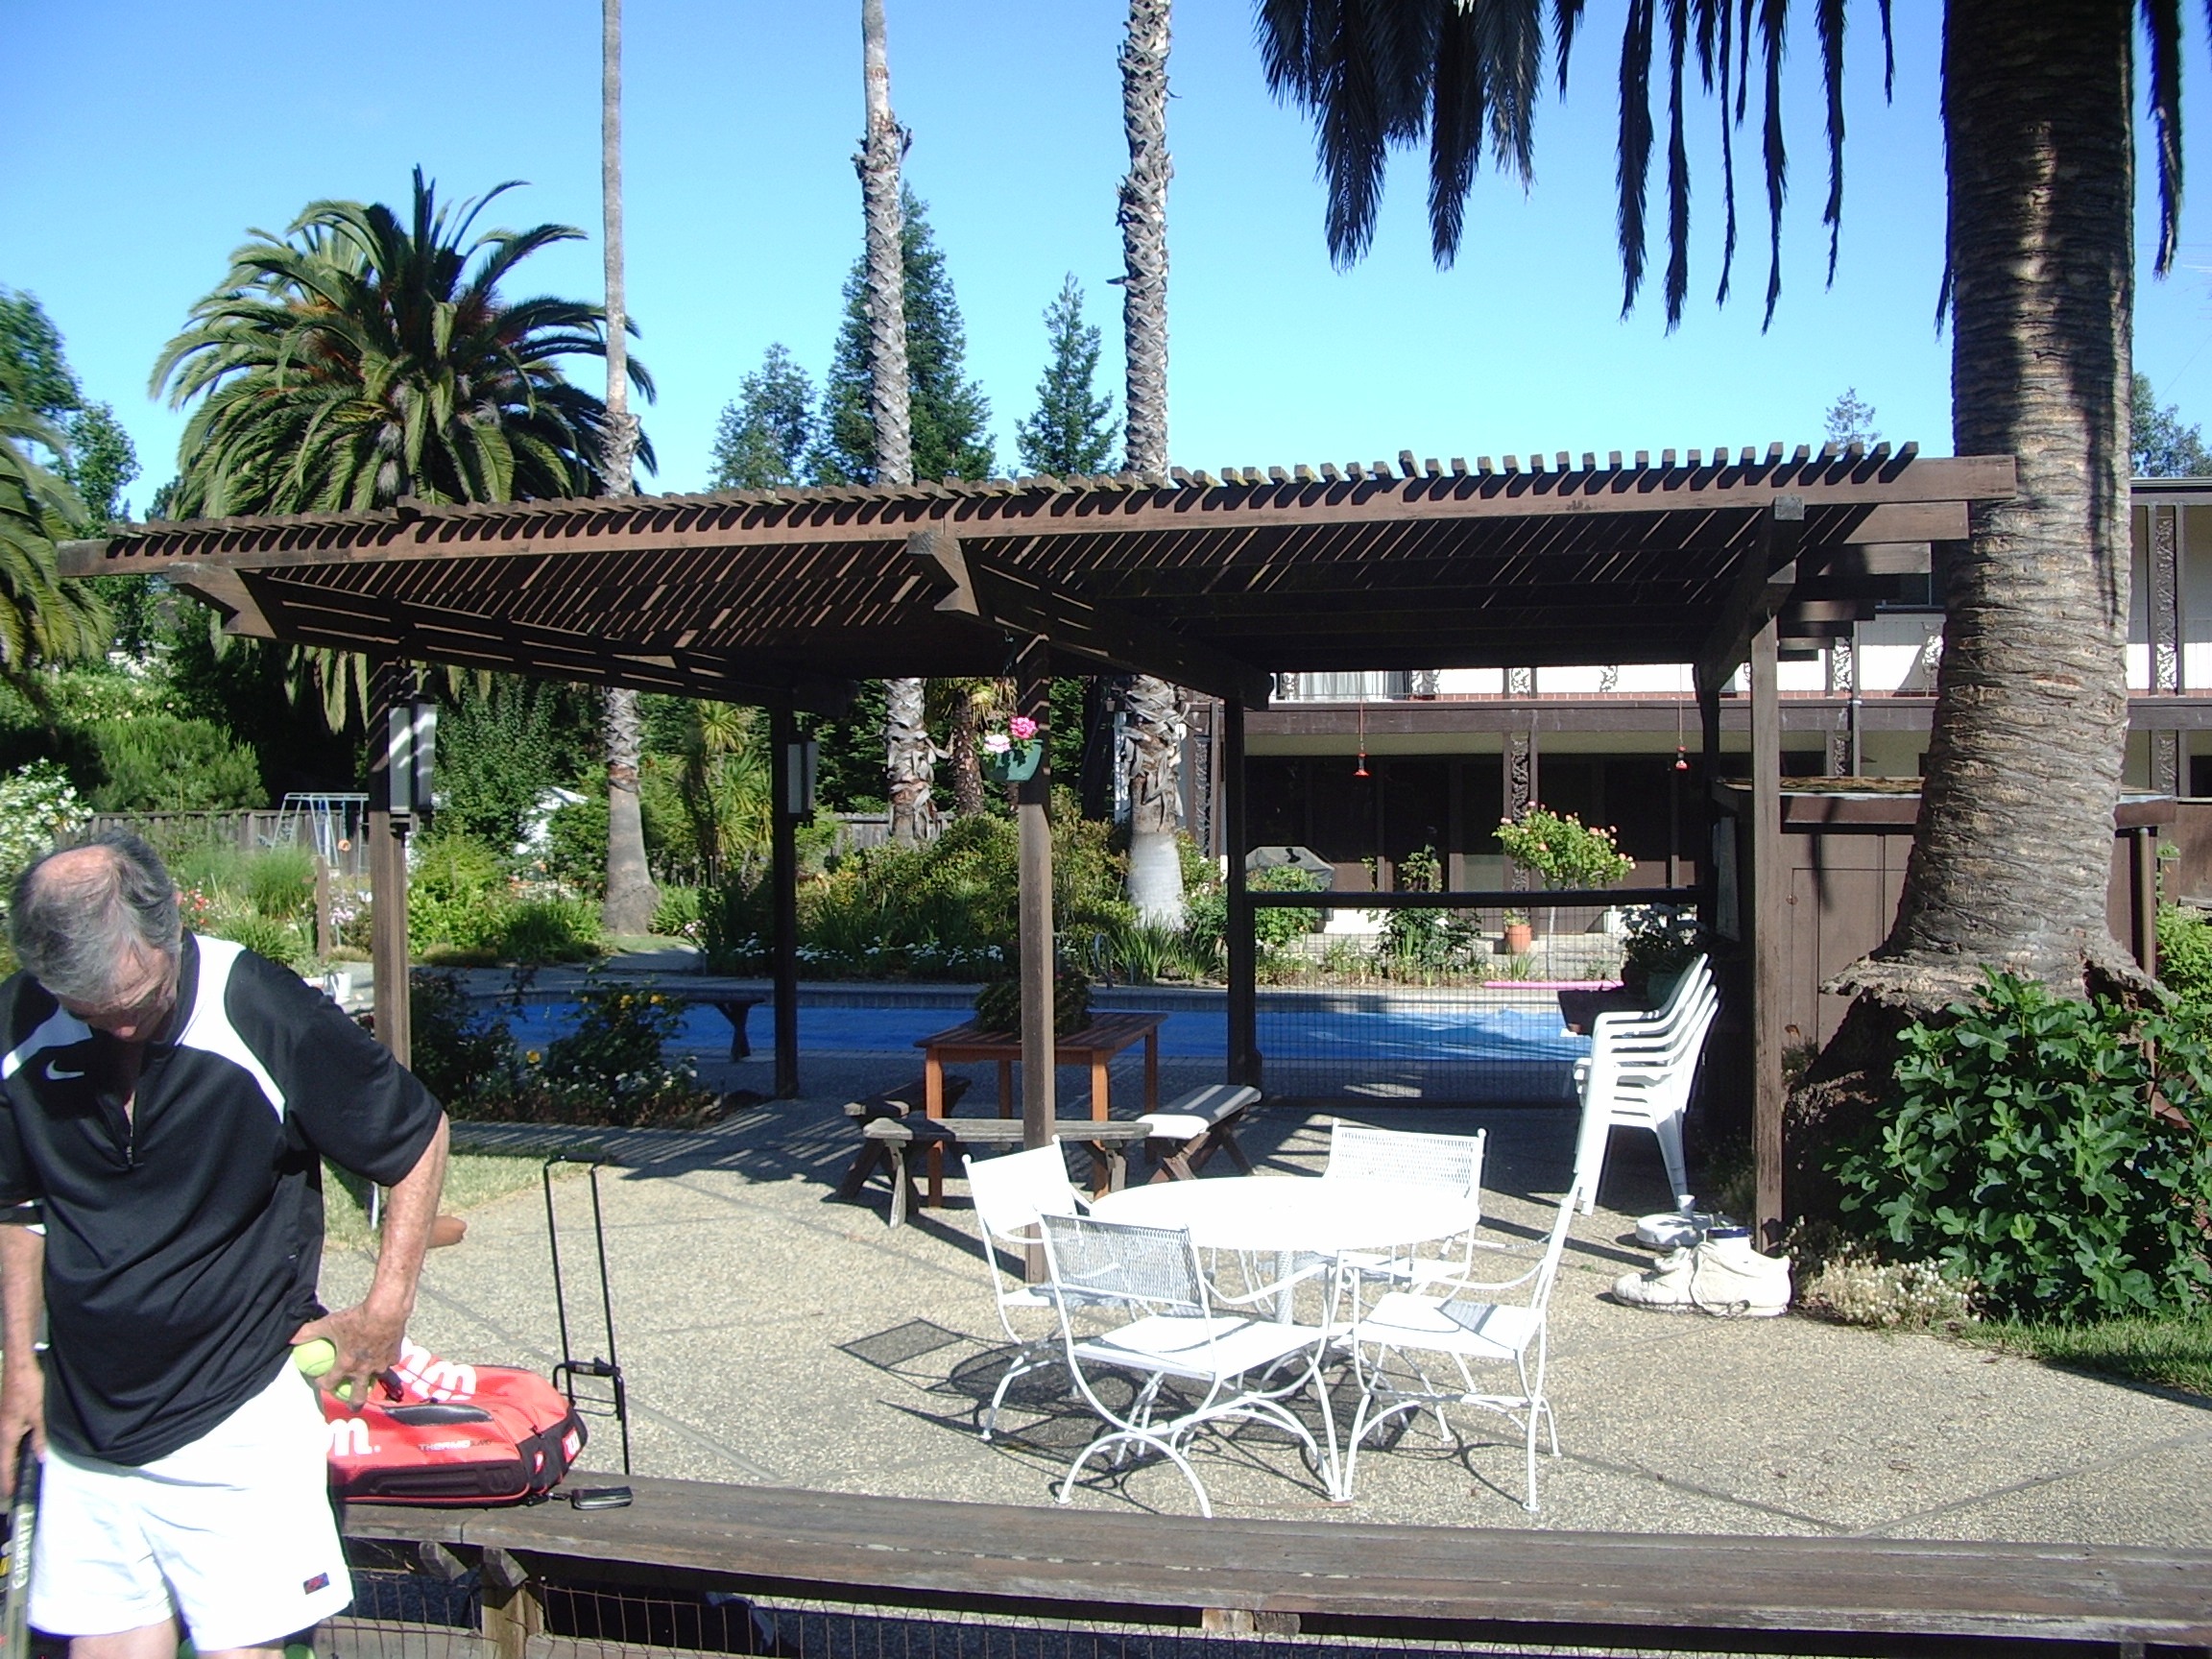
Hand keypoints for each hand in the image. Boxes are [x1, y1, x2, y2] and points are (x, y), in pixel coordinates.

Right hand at [0, 1360, 42, 1500]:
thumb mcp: (39, 1413)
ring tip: (22, 1471)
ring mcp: (1, 1424)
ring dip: (11, 1459)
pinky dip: (13, 1447)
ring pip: (5, 1447)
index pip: (4, 1465)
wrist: (19, 1366)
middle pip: (3, 1458)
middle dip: (8, 1473)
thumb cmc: (28, 1387)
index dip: (8, 1481)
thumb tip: (41, 1457)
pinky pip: (8, 1438)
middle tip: (17, 1486)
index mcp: (6, 1435)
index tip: (11, 1494)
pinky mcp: (5, 1416)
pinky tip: (24, 1447)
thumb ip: (40, 1437)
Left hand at [291, 1302, 405, 1408]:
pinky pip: (389, 1362)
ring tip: (369, 1373)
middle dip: (354, 1404)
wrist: (386, 1311)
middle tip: (351, 1406)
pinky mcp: (395, 1356)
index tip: (320, 1381)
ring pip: (376, 1377)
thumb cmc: (357, 1318)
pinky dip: (385, 1360)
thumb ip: (310, 1332)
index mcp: (346, 1365)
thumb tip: (292, 1337)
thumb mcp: (330, 1324)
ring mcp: (381, 1364)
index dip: (322, 1384)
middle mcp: (364, 1369)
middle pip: (359, 1396)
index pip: (330, 1382)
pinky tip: (383, 1353)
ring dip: (371, 1377)